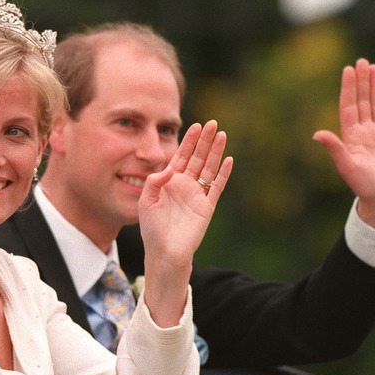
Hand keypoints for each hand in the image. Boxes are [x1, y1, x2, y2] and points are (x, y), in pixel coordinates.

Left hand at [138, 120, 232, 326]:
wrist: (164, 252)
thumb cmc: (152, 229)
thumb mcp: (146, 201)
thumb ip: (154, 181)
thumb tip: (171, 168)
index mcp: (170, 181)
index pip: (181, 156)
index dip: (188, 141)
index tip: (195, 125)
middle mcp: (185, 185)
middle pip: (197, 157)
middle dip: (204, 141)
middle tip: (212, 123)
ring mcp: (198, 195)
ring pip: (209, 168)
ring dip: (215, 152)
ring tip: (222, 134)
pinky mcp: (207, 206)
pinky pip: (217, 187)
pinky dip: (223, 174)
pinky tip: (228, 159)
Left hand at [313, 58, 374, 227]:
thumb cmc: (363, 186)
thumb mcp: (346, 166)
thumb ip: (334, 148)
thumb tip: (316, 134)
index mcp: (350, 136)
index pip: (348, 106)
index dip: (348, 88)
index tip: (347, 70)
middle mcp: (363, 132)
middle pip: (362, 101)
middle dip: (361, 82)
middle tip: (360, 61)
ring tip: (373, 67)